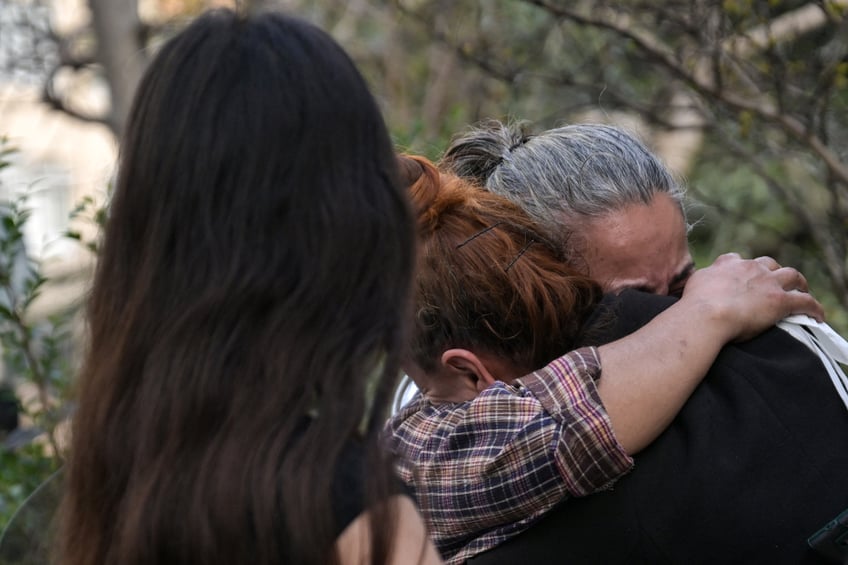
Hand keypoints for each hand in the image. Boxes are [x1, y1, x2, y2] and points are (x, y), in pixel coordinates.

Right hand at [680, 253, 823, 341]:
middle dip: (774, 271)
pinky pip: (805, 301)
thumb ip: (698, 283)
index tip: (743, 276)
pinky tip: (818, 315)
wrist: (707, 314)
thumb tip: (690, 289)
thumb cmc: (694, 305)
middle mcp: (749, 268)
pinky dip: (814, 307)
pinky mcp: (781, 300)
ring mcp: (767, 283)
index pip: (737, 260)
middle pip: (768, 264)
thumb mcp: (692, 286)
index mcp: (727, 265)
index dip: (742, 268)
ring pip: (792, 275)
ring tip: (802, 291)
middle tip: (776, 283)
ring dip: (799, 283)